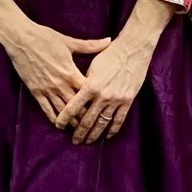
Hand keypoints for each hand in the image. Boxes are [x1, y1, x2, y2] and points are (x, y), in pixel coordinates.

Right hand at [0, 0, 108, 123]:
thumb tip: (109, 41)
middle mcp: (60, 84)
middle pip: (76, 105)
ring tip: (78, 129)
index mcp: (70, 72)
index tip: (102, 105)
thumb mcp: (69, 42)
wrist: (21, 39)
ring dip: (71, 120)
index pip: (87, 91)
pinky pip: (46, 109)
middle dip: (85, 115)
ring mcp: (47, 89)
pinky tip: (59, 124)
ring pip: (62, 110)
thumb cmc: (45, 38)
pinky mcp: (36, 91)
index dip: (95, 99)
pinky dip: (53, 118)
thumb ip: (90, 45)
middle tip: (93, 123)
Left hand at [55, 0, 173, 143]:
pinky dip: (112, 129)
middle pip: (87, 119)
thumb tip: (76, 92)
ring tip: (87, 142)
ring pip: (102, 123)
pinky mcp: (127, 100)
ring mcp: (116, 99)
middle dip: (79, 132)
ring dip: (94, 134)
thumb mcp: (92, 65)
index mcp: (90, 85)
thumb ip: (84, 81)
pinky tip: (107, 136)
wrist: (133, 50)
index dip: (64, 118)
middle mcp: (102, 95)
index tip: (59, 125)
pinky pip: (119, 119)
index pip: (73, 107)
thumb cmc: (110, 54)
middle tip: (74, 140)